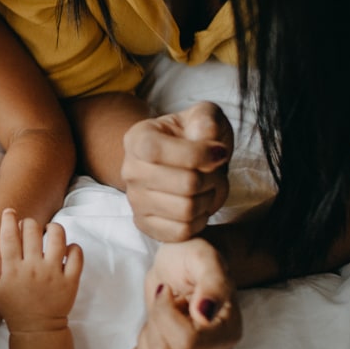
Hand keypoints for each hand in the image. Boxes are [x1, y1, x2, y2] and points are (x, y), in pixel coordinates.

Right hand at [0, 209, 82, 332]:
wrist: (37, 329)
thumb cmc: (14, 306)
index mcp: (13, 269)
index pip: (9, 235)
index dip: (9, 219)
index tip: (10, 212)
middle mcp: (33, 268)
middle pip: (32, 230)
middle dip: (29, 223)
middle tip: (29, 228)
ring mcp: (54, 273)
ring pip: (57, 236)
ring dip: (53, 228)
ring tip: (49, 232)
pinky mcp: (71, 280)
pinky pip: (77, 255)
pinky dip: (73, 247)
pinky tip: (65, 250)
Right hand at [121, 101, 232, 241]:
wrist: (179, 161)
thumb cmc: (192, 137)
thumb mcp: (203, 116)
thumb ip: (206, 118)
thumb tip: (205, 139)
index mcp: (137, 138)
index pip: (157, 151)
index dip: (196, 154)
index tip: (219, 152)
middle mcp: (130, 170)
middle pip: (185, 184)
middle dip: (213, 178)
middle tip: (216, 172)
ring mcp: (135, 200)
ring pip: (187, 210)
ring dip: (210, 199)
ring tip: (209, 188)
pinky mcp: (145, 224)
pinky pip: (182, 232)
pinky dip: (200, 220)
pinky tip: (200, 205)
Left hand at [126, 239, 241, 348]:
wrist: (179, 265)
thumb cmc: (192, 260)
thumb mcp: (203, 258)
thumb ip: (212, 282)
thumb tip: (206, 313)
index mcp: (228, 332)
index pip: (185, 343)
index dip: (164, 315)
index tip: (167, 291)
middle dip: (155, 325)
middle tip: (165, 303)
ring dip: (147, 343)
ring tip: (159, 319)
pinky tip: (150, 333)